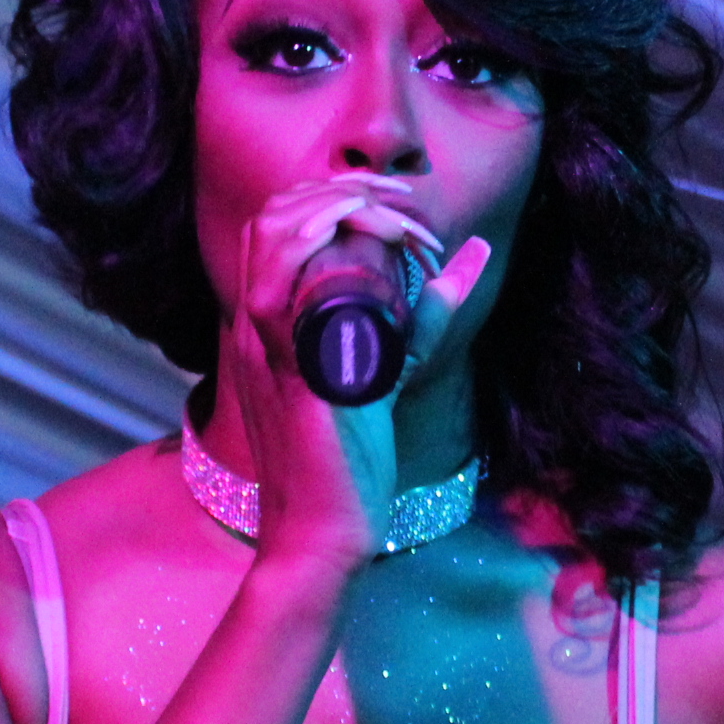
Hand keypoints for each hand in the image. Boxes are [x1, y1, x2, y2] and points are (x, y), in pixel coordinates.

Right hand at [220, 174, 489, 567]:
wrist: (319, 535)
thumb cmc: (347, 464)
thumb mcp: (386, 371)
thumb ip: (423, 316)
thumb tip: (468, 256)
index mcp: (266, 328)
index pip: (272, 227)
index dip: (327, 195)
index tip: (390, 200)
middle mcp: (256, 329)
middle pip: (270, 218)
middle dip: (337, 187)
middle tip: (399, 198)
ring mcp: (270, 348)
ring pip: (276, 237)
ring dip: (340, 207)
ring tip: (396, 214)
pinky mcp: (297, 373)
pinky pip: (294, 290)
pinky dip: (337, 251)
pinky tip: (388, 243)